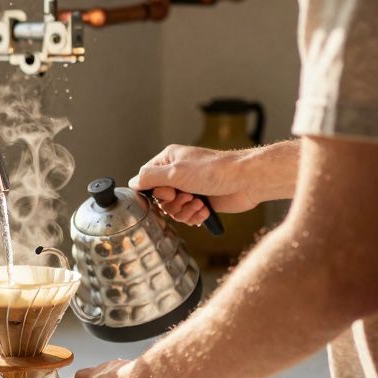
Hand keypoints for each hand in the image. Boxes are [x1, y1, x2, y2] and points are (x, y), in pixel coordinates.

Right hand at [132, 144, 258, 224]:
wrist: (245, 181)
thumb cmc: (214, 170)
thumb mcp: (176, 172)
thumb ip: (150, 178)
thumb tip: (132, 183)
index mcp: (169, 161)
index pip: (146, 180)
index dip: (155, 193)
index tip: (168, 193)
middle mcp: (177, 174)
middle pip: (159, 199)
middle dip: (173, 204)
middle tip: (187, 197)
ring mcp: (189, 189)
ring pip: (173, 210)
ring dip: (185, 211)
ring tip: (198, 203)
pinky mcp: (200, 202)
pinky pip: (187, 216)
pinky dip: (195, 216)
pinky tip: (205, 210)